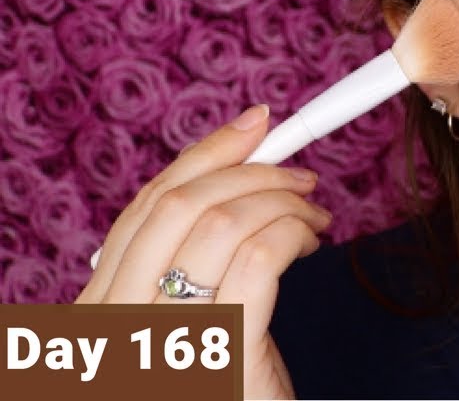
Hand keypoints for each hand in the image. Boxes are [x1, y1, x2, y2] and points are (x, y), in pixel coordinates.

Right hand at [75, 105, 332, 400]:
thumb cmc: (226, 391)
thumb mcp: (195, 323)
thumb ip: (194, 263)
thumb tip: (243, 174)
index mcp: (101, 314)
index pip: (143, 211)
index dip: (202, 157)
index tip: (255, 125)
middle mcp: (116, 326)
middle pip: (177, 207)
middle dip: (249, 173)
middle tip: (301, 174)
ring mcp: (161, 343)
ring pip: (220, 224)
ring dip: (282, 202)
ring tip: (315, 214)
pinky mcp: (218, 355)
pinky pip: (258, 260)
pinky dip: (293, 232)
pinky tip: (312, 241)